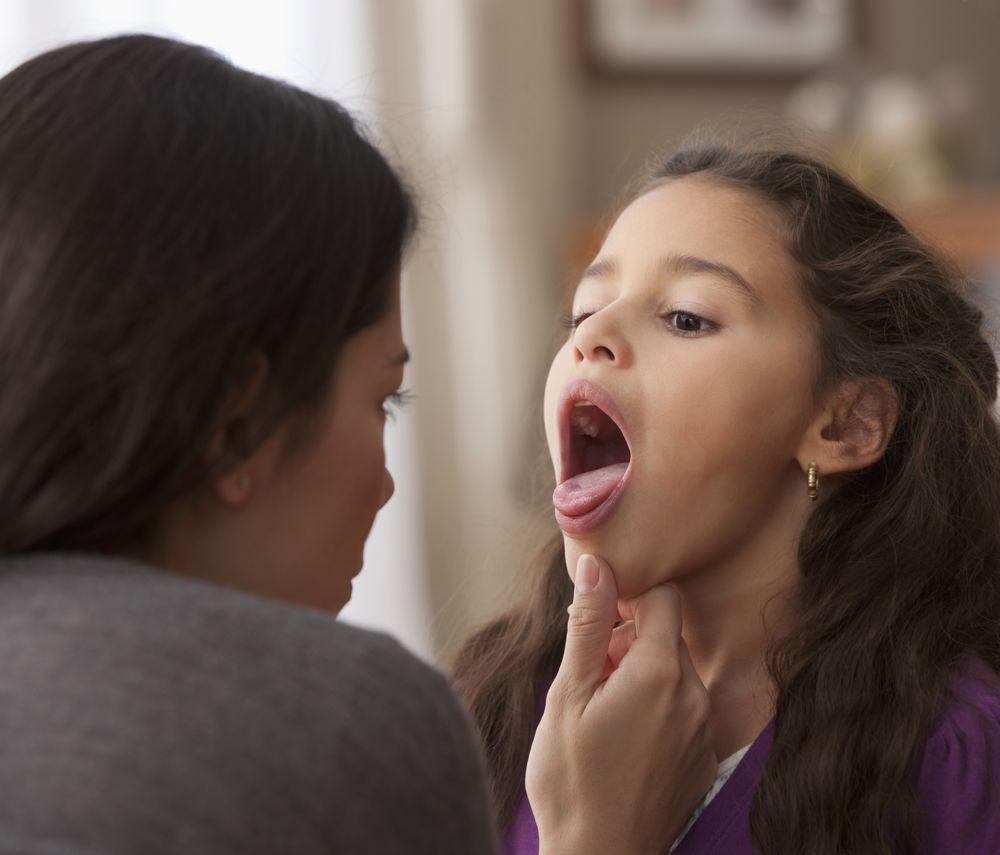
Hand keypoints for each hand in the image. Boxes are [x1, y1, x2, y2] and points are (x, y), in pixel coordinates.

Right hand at [526, 554, 716, 854]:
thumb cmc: (572, 778)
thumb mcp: (568, 693)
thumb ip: (588, 624)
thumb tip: (597, 564)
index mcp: (660, 673)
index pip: (664, 598)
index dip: (628, 600)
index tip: (597, 625)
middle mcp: (694, 696)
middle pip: (666, 636)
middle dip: (628, 641)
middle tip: (590, 677)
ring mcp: (703, 730)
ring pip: (674, 673)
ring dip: (639, 676)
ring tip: (601, 712)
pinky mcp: (703, 757)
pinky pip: (683, 709)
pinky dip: (655, 708)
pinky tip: (622, 739)